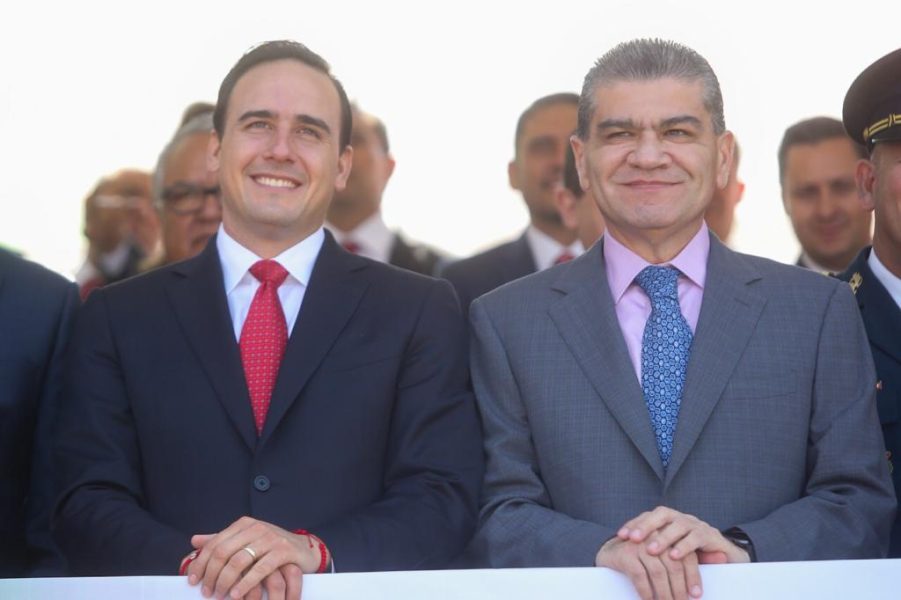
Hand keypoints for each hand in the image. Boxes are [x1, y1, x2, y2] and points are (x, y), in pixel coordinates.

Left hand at [186, 516, 320, 598]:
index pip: (214, 543)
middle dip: (211, 575)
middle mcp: (256, 528)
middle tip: (207, 592)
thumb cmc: (272, 548)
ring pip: (239, 561)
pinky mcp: (283, 550)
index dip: (201, 563)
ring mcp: (270, 538)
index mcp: (244, 524)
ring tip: (219, 595)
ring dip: (225, 581)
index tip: (193, 581)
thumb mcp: (246, 541)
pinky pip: (260, 569)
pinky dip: (245, 584)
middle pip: (223, 552)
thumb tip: (194, 540)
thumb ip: (222, 540)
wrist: (304, 549)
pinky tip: (237, 595)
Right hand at [596, 535, 701, 599]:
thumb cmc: (640, 560)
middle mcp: (654, 536)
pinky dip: (646, 591)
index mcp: (668, 536)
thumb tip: (707, 576)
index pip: (686, 556)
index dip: (693, 577)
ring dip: (664, 593)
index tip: (696, 595)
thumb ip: (679, 562)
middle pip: (674, 565)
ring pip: (658, 572)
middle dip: (679, 589)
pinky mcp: (625, 553)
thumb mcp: (660, 557)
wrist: (609, 553)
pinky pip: (640, 575)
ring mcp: (638, 544)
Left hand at [618, 506, 749, 563]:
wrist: (725, 557)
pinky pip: (696, 537)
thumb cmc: (693, 556)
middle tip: (633, 539)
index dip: (635, 523)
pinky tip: (674, 556)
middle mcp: (682, 519)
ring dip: (663, 537)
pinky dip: (684, 546)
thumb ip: (653, 550)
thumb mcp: (670, 552)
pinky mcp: (711, 535)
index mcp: (670, 520)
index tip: (621, 535)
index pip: (649, 516)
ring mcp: (697, 525)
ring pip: (678, 524)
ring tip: (651, 550)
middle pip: (662, 514)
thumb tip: (625, 553)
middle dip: (646, 525)